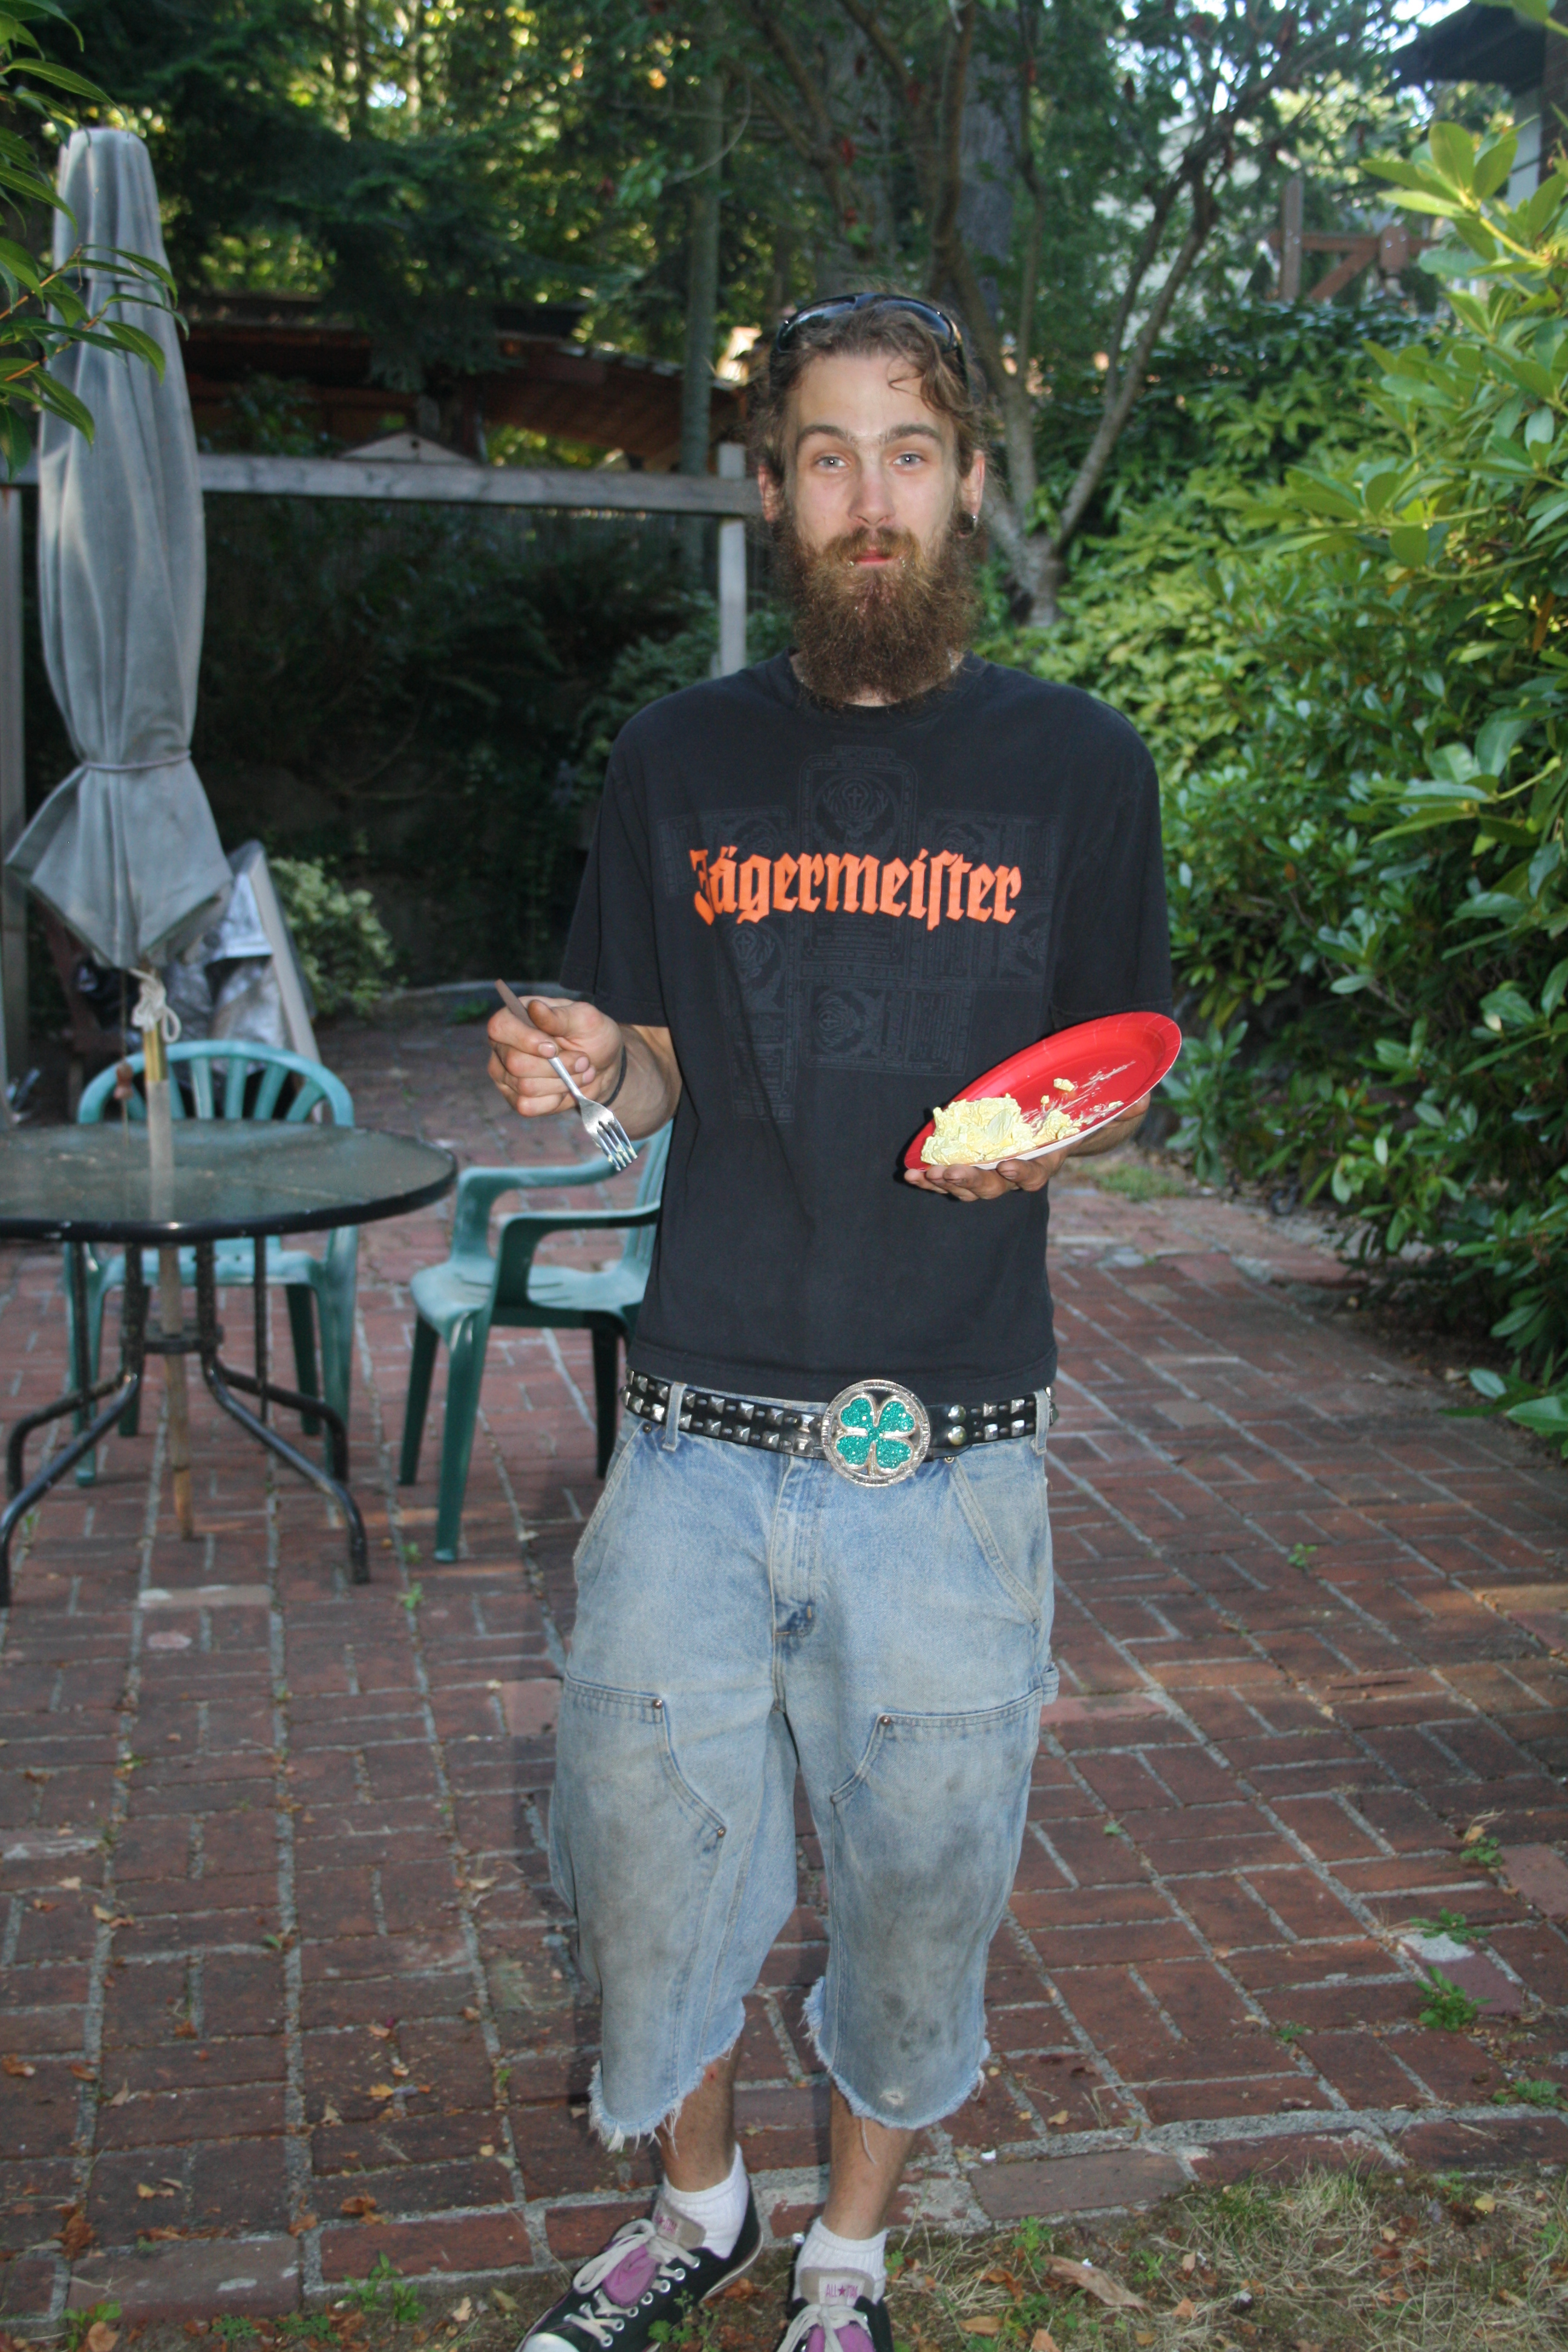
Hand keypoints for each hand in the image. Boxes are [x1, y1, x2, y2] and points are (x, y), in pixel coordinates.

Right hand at [487, 995, 622, 1118]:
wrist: (605, 1066)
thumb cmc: (591, 1035)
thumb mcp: (583, 1019)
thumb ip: (559, 1016)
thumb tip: (535, 1007)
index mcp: (515, 1018)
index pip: (499, 1027)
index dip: (525, 1040)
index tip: (554, 1047)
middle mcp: (503, 1046)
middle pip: (515, 1063)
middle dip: (556, 1066)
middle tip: (582, 1060)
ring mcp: (506, 1075)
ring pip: (525, 1087)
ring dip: (561, 1082)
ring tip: (580, 1072)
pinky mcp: (516, 1099)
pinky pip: (527, 1106)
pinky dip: (554, 1100)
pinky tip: (565, 1089)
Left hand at [903, 1094, 1151, 1202]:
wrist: (1058, 1130)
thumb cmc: (1078, 1120)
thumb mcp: (1101, 1111)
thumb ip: (1121, 1107)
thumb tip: (1141, 1098)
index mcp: (1046, 1161)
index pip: (1036, 1174)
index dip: (1023, 1174)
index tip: (1010, 1166)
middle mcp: (1018, 1173)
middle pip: (995, 1186)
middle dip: (972, 1181)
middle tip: (950, 1173)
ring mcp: (993, 1173)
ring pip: (969, 1187)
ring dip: (945, 1183)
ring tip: (922, 1176)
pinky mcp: (973, 1166)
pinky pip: (950, 1179)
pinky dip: (930, 1179)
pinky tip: (911, 1175)